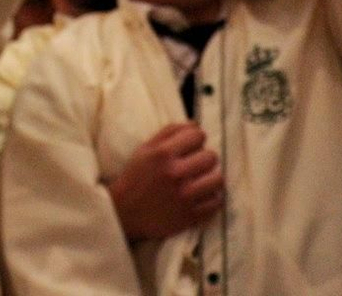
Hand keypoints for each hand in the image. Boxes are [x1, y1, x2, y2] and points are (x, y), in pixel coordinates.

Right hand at [106, 122, 224, 240]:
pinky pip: (216, 202)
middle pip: (211, 157)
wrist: (123, 213)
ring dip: (211, 178)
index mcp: (162, 154)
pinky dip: (211, 198)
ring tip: (201, 181)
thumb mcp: (145, 149)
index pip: (198, 135)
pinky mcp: (190, 216)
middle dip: (204, 158)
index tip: (190, 147)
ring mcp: (184, 197)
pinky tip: (201, 196)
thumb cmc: (135, 177)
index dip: (195, 139)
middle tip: (194, 165)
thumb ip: (169, 132)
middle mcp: (175, 174)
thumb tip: (195, 124)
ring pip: (218, 179)